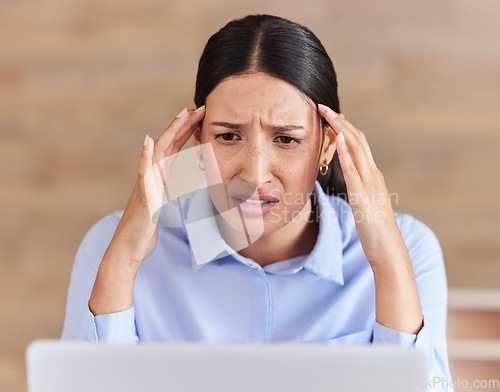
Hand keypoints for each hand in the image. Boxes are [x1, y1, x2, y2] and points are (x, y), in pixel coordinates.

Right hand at [110, 106, 205, 266]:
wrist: (128, 248)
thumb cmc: (145, 229)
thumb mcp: (161, 206)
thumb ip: (164, 192)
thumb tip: (171, 182)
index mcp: (158, 178)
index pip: (174, 149)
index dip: (186, 132)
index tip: (199, 117)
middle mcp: (151, 176)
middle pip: (167, 145)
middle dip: (183, 125)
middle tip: (198, 108)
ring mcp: (145, 184)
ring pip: (157, 152)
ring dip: (169, 133)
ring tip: (181, 115)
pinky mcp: (143, 196)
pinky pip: (143, 174)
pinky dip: (145, 157)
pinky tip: (147, 142)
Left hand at [317, 104, 402, 268]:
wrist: (388, 249)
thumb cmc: (375, 230)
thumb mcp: (365, 205)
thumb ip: (359, 190)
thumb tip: (351, 183)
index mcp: (371, 177)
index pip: (358, 146)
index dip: (345, 129)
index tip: (332, 117)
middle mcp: (372, 175)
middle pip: (357, 140)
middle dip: (340, 122)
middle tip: (324, 107)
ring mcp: (368, 183)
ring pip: (355, 148)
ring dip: (340, 129)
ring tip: (327, 114)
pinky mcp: (361, 195)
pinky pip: (352, 168)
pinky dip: (344, 151)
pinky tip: (335, 138)